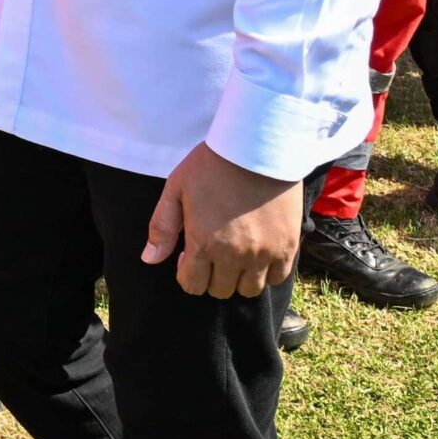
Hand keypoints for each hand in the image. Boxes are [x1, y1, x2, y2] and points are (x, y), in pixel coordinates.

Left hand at [141, 142, 300, 297]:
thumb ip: (162, 227)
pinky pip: (277, 278)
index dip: (186, 272)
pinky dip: (266, 272)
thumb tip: (149, 259)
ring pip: (249, 290)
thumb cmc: (212, 165)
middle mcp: (234, 256)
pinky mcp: (288, 247)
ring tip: (235, 254)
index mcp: (204, 243)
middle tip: (212, 252)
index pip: (192, 285)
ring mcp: (264, 253)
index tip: (189, 255)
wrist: (258, 147)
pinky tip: (258, 253)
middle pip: (220, 290)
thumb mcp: (176, 189)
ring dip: (238, 278)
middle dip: (210, 276)